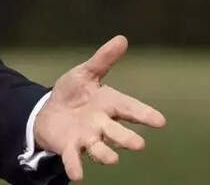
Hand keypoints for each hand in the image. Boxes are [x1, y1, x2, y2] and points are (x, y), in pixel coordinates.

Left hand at [34, 35, 165, 181]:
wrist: (49, 111)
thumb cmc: (74, 93)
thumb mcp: (86, 73)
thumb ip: (103, 59)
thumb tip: (122, 38)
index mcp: (109, 104)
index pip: (130, 108)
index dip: (145, 115)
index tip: (160, 121)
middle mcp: (102, 124)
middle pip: (117, 132)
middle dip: (127, 138)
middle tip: (138, 144)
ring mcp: (86, 138)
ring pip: (99, 149)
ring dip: (106, 154)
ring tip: (113, 159)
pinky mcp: (69, 147)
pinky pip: (74, 159)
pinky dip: (75, 167)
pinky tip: (77, 175)